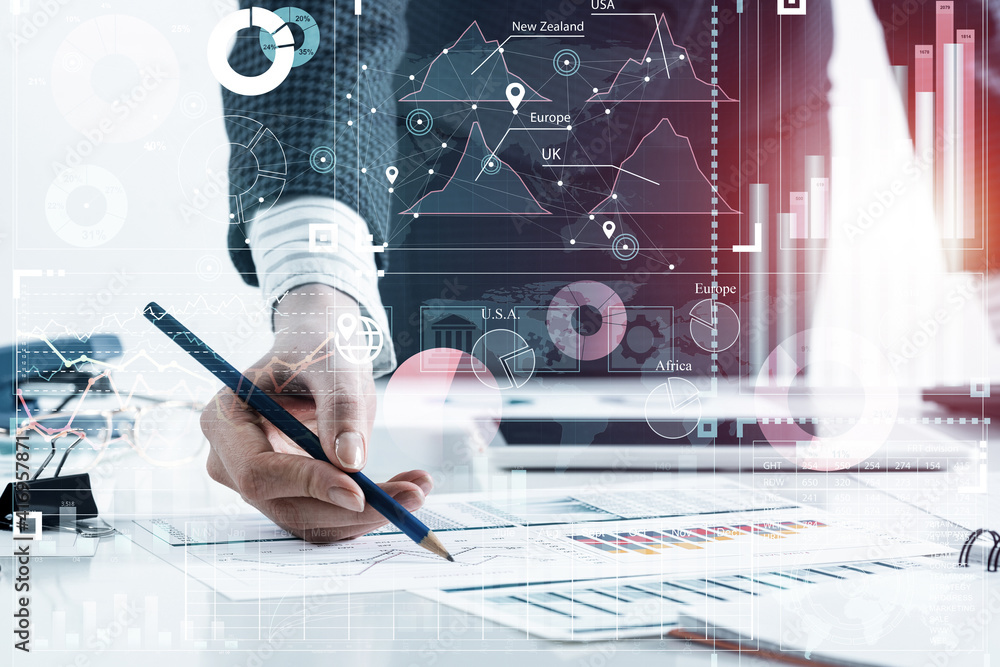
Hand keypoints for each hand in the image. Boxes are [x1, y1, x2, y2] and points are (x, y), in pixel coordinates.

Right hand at [200, 285, 431, 541]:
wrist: (319, 351)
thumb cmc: (319, 349)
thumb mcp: (334, 368)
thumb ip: (340, 410)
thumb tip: (350, 463)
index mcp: (225, 420)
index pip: (257, 472)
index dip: (307, 485)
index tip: (359, 491)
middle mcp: (231, 461)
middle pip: (286, 507)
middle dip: (350, 509)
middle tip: (410, 496)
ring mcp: (258, 482)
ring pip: (311, 521)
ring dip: (366, 514)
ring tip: (417, 488)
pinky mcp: (288, 494)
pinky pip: (325, 516)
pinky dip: (366, 510)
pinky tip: (404, 489)